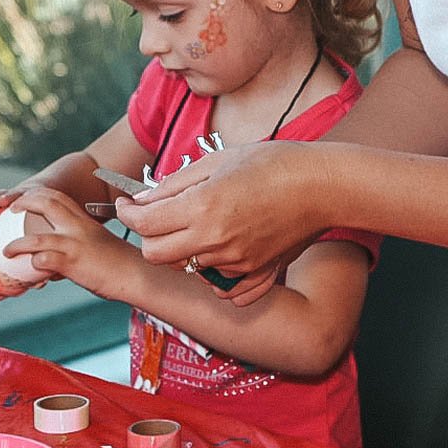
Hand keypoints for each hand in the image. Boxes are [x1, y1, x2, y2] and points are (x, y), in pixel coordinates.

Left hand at [7, 186, 138, 298]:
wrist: (135, 274)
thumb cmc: (116, 263)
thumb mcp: (94, 245)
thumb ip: (72, 246)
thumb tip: (47, 261)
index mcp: (83, 221)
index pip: (58, 197)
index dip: (38, 194)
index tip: (23, 198)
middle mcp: (78, 228)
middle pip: (47, 204)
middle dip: (25, 203)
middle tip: (9, 209)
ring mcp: (75, 245)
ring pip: (38, 238)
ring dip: (17, 244)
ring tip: (6, 251)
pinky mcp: (74, 264)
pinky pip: (46, 261)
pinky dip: (34, 264)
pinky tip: (28, 275)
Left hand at [115, 141, 323, 299]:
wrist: (321, 186)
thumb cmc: (274, 163)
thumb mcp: (219, 160)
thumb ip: (176, 183)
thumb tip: (145, 198)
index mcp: (203, 207)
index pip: (144, 223)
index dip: (128, 211)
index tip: (127, 203)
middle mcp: (215, 241)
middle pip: (156, 255)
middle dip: (149, 235)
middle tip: (158, 216)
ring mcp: (235, 263)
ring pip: (187, 268)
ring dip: (183, 248)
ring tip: (200, 222)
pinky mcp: (255, 275)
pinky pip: (220, 287)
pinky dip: (213, 271)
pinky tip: (222, 247)